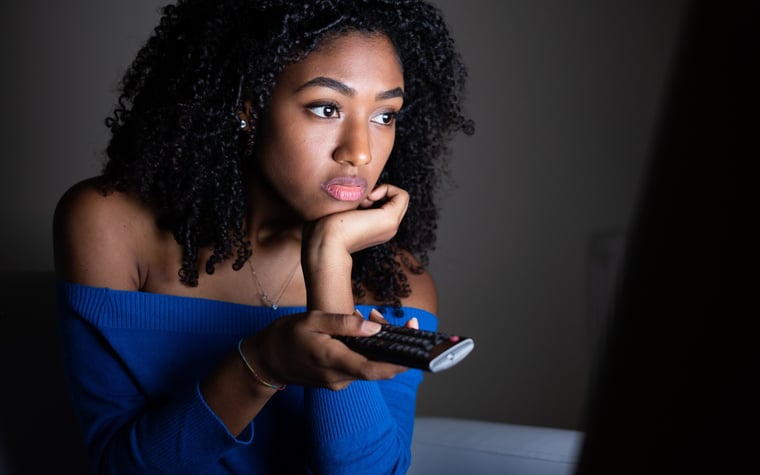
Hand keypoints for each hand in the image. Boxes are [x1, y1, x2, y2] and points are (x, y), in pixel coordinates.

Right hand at [242, 309, 407, 390]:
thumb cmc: (286, 336)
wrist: (265, 361)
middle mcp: (338, 377)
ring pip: (370, 366)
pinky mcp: (336, 381)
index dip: (398, 363)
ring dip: (380, 346)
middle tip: (401, 320)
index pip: (373, 369)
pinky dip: (368, 351)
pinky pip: (359, 367)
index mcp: (332, 360)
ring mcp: (337, 382)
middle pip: (377, 368)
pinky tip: (362, 331)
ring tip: (375, 316)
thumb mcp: (313, 319)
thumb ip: (344, 323)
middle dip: (395, 347)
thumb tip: (373, 326)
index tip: (415, 351)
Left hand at [304, 183, 408, 254]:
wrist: (324, 243)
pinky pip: (402, 195)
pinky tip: (370, 196)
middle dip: (380, 191)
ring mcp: (390, 226)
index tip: (356, 200)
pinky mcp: (390, 220)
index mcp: (376, 229)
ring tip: (363, 200)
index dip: (374, 194)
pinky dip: (388, 188)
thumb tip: (359, 190)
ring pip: (399, 197)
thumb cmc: (324, 228)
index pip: (386, 203)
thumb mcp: (340, 212)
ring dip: (382, 190)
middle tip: (360, 199)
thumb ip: (351, 203)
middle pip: (394, 200)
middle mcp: (387, 229)